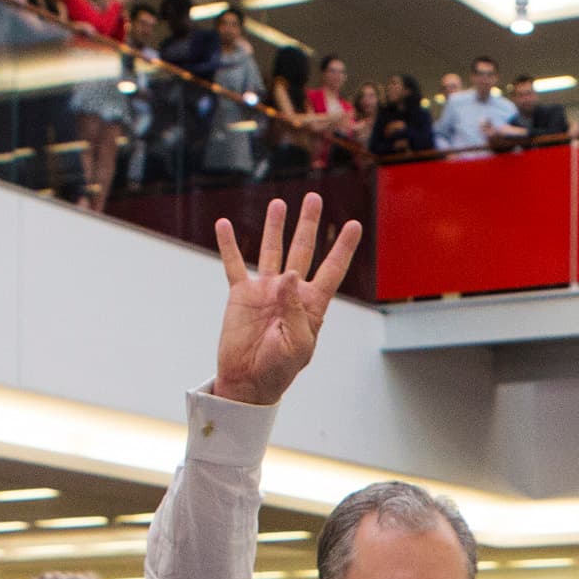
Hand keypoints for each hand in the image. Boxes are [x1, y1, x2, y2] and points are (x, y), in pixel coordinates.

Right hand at [208, 196, 363, 408]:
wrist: (248, 381)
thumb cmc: (279, 369)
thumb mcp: (296, 344)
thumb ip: (295, 309)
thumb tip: (290, 274)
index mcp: (311, 305)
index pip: (331, 269)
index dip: (342, 248)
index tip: (354, 225)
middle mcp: (290, 292)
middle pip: (302, 250)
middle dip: (308, 224)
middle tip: (313, 197)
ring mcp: (265, 290)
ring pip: (271, 250)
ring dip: (274, 227)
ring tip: (278, 203)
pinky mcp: (241, 294)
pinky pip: (234, 264)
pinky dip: (229, 245)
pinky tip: (224, 224)